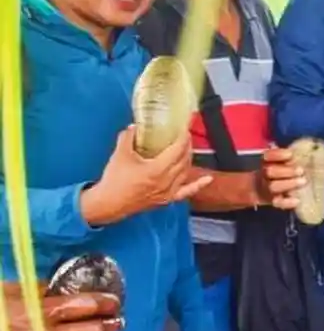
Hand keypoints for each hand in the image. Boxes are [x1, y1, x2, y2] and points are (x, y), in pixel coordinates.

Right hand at [80, 127, 211, 225]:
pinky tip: (208, 179)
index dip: (183, 138)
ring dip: (188, 159)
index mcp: (157, 169)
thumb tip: (134, 126)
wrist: (108, 204)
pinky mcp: (167, 199)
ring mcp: (168, 191)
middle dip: (186, 146)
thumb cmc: (114, 180)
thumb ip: (127, 137)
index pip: (177, 150)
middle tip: (185, 136)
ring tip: (187, 149)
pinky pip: (187, 192)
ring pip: (186, 172)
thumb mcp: (120, 155)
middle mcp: (167, 181)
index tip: (184, 129)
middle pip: (184, 159)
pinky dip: (198, 185)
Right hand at [255, 146, 304, 209]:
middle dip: (286, 171)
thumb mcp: (283, 162)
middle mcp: (264, 175)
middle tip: (301, 170)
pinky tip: (297, 200)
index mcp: (266, 162)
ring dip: (289, 183)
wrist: (264, 190)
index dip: (278, 154)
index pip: (267, 156)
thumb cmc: (281, 171)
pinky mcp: (273, 201)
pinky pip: (277, 203)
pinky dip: (287, 202)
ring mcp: (267, 189)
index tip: (291, 154)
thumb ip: (289, 158)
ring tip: (303, 181)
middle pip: (270, 171)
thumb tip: (300, 153)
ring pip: (273, 186)